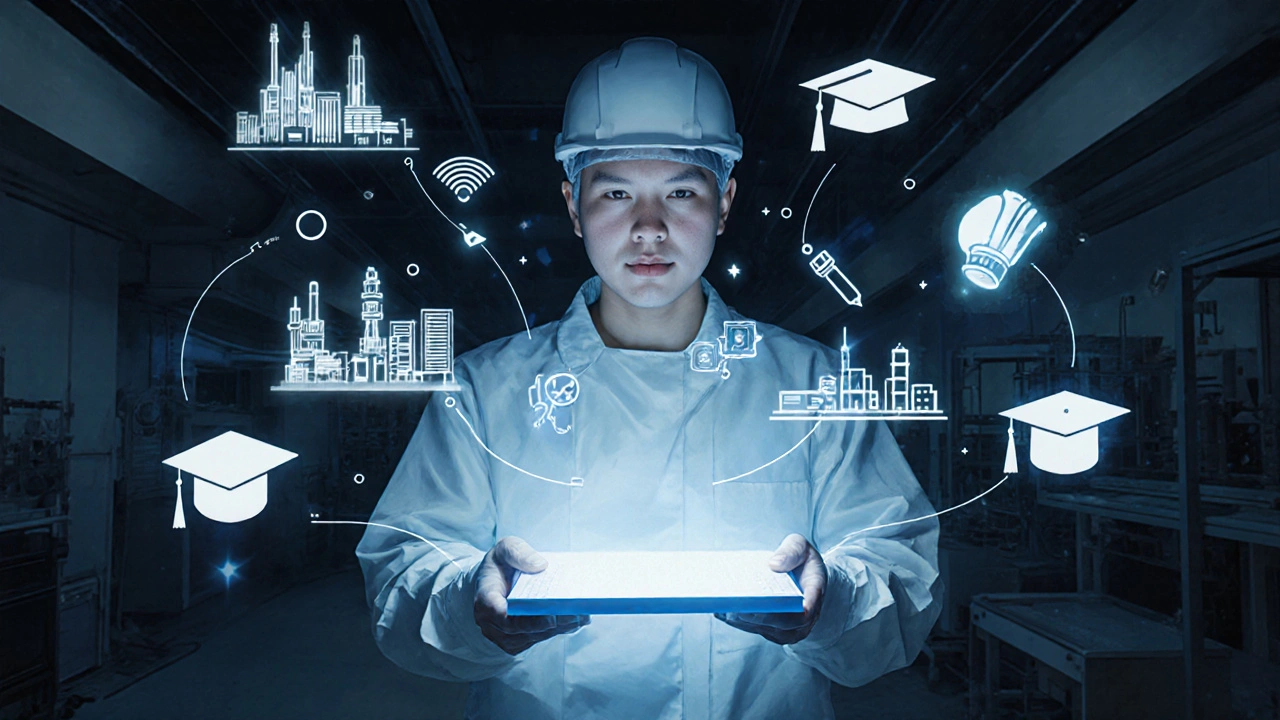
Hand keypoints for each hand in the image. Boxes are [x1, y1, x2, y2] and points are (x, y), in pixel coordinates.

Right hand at [473, 536, 588, 654]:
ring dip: (559, 628)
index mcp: (484, 600)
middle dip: (552, 623)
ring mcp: (503, 637)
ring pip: (534, 636)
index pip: (501, 616)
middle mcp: (491, 624)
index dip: (526, 620)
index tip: (551, 616)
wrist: (493, 581)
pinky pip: (538, 638)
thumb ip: (519, 553)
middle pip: (523, 630)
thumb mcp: (505, 548)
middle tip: (577, 613)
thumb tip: (540, 565)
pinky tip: (575, 618)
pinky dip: (558, 630)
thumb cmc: (500, 564)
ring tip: (582, 614)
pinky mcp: (517, 642)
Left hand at [716, 534, 826, 644]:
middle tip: (730, 604)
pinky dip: (736, 618)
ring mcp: (786, 630)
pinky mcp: (770, 631)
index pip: (801, 614)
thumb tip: (774, 564)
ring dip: (740, 618)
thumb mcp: (801, 546)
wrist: (805, 576)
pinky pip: (752, 628)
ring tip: (720, 604)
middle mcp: (802, 621)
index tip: (758, 604)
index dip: (780, 613)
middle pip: (776, 625)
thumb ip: (791, 552)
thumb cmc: (803, 561)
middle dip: (753, 616)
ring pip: (761, 628)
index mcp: (814, 598)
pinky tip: (720, 607)